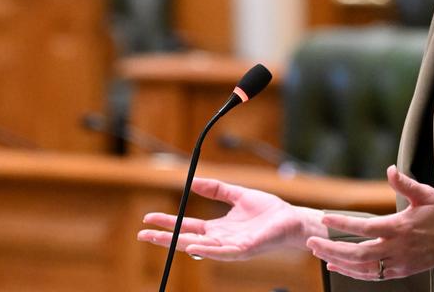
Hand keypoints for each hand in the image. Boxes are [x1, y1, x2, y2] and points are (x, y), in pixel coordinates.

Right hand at [137, 177, 324, 260]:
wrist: (291, 218)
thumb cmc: (268, 211)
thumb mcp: (237, 195)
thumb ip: (216, 189)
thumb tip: (193, 181)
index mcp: (218, 229)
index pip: (187, 227)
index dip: (168, 223)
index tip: (148, 218)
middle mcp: (221, 240)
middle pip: (186, 240)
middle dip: (163, 238)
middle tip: (142, 234)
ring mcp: (231, 247)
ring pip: (199, 247)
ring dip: (179, 243)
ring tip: (159, 239)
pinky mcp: (244, 249)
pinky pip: (222, 251)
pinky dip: (206, 250)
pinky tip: (193, 246)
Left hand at [307, 165, 433, 280]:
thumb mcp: (427, 194)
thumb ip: (405, 183)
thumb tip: (390, 169)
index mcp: (401, 227)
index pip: (365, 227)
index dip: (342, 223)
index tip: (324, 218)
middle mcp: (397, 248)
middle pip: (357, 253)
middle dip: (331, 248)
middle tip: (311, 242)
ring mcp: (399, 263)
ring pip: (362, 268)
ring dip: (338, 262)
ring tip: (319, 253)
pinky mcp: (401, 271)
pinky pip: (372, 276)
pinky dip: (352, 272)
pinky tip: (338, 266)